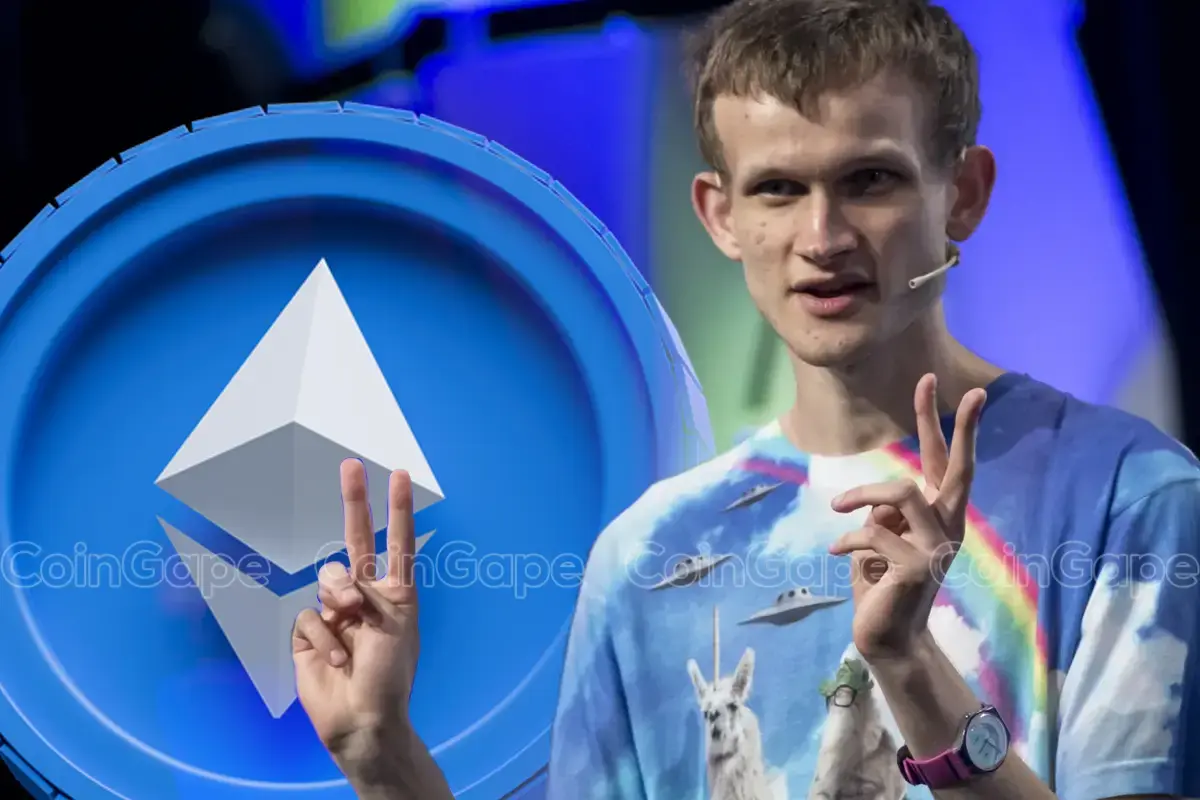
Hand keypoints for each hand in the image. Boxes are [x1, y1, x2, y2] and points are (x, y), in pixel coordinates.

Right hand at [293, 460, 421, 770]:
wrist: (362, 721)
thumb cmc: (389, 675)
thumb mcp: (395, 626)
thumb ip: (366, 592)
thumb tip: (336, 586)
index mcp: (395, 592)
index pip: (396, 541)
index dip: (397, 507)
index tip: (399, 473)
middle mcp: (365, 595)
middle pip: (355, 540)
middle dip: (354, 501)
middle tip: (351, 466)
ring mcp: (334, 612)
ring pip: (327, 579)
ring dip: (339, 598)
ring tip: (351, 627)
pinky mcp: (306, 633)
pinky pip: (307, 616)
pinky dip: (322, 636)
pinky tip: (335, 659)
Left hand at [827, 373, 986, 662]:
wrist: (887, 639)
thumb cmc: (881, 587)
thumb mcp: (880, 541)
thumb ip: (884, 515)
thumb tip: (877, 502)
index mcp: (940, 517)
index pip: (948, 463)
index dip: (947, 424)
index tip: (938, 381)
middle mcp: (949, 527)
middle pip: (954, 465)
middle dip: (942, 420)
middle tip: (932, 378)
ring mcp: (938, 547)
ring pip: (901, 492)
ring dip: (864, 495)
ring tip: (839, 507)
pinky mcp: (917, 566)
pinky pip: (872, 533)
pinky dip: (848, 540)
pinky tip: (836, 553)